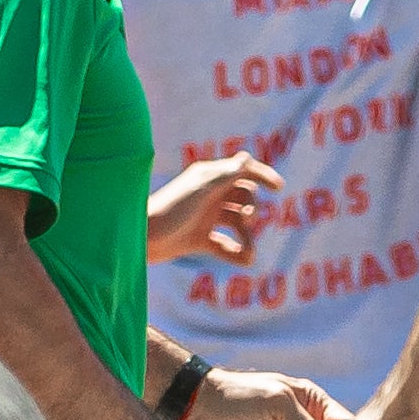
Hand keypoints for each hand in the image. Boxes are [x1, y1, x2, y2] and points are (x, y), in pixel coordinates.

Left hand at [146, 154, 275, 264]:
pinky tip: (244, 262)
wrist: (139, 239)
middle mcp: (208, 196)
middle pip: (244, 198)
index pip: (242, 170)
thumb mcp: (200, 190)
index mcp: (209, 178)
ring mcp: (204, 218)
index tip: (279, 188)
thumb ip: (225, 174)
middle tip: (247, 220)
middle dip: (251, 210)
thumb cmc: (169, 210)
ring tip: (250, 255)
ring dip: (247, 239)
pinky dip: (235, 253)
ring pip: (237, 225)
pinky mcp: (198, 239)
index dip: (262, 175)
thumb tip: (247, 157)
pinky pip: (225, 245)